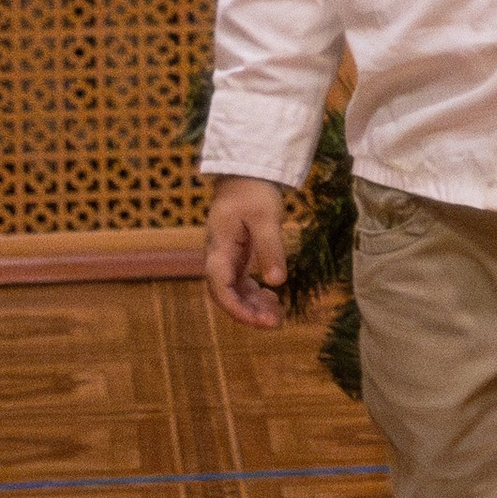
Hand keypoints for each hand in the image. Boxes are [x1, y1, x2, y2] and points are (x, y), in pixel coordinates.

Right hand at [205, 177, 289, 328]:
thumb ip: (270, 248)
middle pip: (226, 295)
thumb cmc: (253, 192)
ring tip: (278, 316)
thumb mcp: (266, 217)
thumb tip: (277, 282)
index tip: (259, 320)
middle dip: (248, 313)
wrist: (246, 174)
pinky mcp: (236, 257)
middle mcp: (218, 257)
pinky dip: (255, 295)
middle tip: (275, 323)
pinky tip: (274, 300)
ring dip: (253, 306)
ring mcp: (226, 259)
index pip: (220, 287)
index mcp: (219, 248)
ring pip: (234, 292)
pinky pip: (241, 283)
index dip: (237, 308)